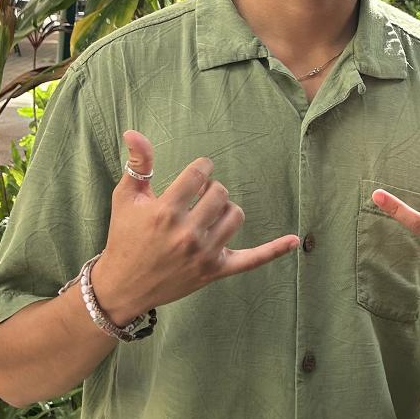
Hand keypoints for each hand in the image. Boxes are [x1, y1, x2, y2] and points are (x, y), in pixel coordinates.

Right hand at [91, 130, 299, 324]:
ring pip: (235, 215)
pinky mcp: (216, 271)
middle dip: (210, 188)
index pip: (199, 173)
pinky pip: (252, 259)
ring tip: (207, 214)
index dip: (201, 168)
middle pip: (220, 192)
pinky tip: (295, 240)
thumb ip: (137, 164)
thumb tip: (134, 132)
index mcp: (165, 212)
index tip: (195, 174)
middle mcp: (187, 233)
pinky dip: (274, 249)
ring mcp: (204, 254)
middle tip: (196, 197)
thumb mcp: (125, 198)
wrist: (123, 286)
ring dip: (225, 209)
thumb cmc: (124, 237)